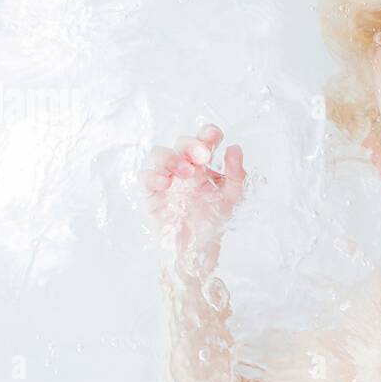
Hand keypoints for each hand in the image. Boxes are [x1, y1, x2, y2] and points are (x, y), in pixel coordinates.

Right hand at [140, 124, 246, 274]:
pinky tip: (166, 183)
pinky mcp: (151, 193)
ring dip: (172, 158)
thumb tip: (234, 148)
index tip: (213, 135)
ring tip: (186, 173)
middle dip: (191, 145)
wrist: (199, 248)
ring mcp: (166, 178)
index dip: (207, 133)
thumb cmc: (213, 219)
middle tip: (202, 156)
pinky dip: (153, 175)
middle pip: (181, 143)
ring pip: (159, 154)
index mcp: (204, 164)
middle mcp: (184, 166)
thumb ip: (236, 174)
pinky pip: (144, 176)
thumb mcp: (232, 197)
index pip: (203, 140)